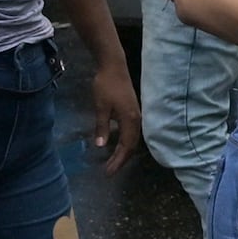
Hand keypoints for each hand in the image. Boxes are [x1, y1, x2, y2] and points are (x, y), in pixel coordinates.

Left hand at [82, 51, 141, 170]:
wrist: (114, 66)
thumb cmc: (106, 85)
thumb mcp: (101, 107)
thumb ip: (102, 127)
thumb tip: (101, 146)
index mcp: (130, 120)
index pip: (126, 146)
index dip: (118, 161)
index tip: (108, 172)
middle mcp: (136, 120)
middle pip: (132, 145)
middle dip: (121, 159)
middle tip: (110, 170)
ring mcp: (136, 115)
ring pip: (133, 139)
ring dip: (124, 151)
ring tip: (114, 161)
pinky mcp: (133, 111)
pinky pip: (131, 132)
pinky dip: (125, 142)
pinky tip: (117, 143)